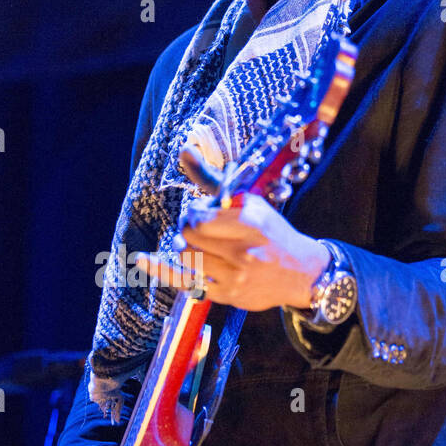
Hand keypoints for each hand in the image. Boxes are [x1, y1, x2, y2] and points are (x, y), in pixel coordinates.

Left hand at [134, 151, 328, 309]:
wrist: (302, 273)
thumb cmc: (271, 232)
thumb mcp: (248, 201)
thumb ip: (212, 179)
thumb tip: (183, 149)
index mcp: (251, 221)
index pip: (198, 216)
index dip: (194, 212)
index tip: (203, 212)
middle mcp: (245, 250)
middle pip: (189, 235)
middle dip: (188, 228)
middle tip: (200, 228)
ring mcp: (237, 275)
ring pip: (187, 257)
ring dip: (188, 248)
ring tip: (203, 245)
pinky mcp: (229, 295)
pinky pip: (185, 282)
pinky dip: (162, 269)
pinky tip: (143, 260)